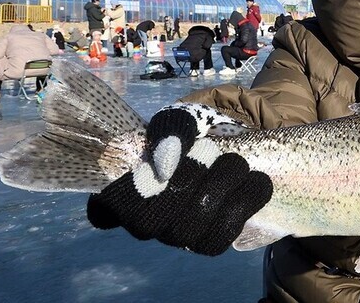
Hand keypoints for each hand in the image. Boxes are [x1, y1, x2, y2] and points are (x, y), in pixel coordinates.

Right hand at [87, 104, 272, 255]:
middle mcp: (148, 219)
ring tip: (235, 164)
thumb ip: (171, 128)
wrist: (243, 143)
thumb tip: (166, 159)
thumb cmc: (201, 132)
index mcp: (129, 188)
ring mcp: (178, 235)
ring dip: (216, 190)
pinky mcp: (211, 240)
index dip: (122, 195)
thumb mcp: (183, 118)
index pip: (104, 209)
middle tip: (208, 151)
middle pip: (149, 221)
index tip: (150, 169)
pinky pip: (222, 234)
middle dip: (185, 180)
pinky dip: (243, 203)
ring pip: (186, 231)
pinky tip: (254, 181)